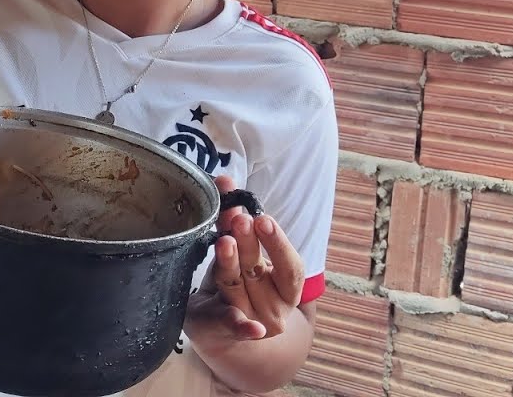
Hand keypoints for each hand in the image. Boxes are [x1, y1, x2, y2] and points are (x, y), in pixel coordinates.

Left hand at [186, 175, 303, 347]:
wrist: (221, 332)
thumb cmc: (237, 281)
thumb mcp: (238, 249)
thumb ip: (233, 217)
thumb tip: (225, 180)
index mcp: (286, 287)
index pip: (291, 267)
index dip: (277, 243)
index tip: (262, 219)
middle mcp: (273, 308)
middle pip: (259, 272)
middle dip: (248, 244)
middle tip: (238, 219)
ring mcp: (249, 322)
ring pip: (236, 288)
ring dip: (231, 265)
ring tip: (223, 241)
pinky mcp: (221, 332)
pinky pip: (228, 327)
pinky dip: (240, 326)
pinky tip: (252, 329)